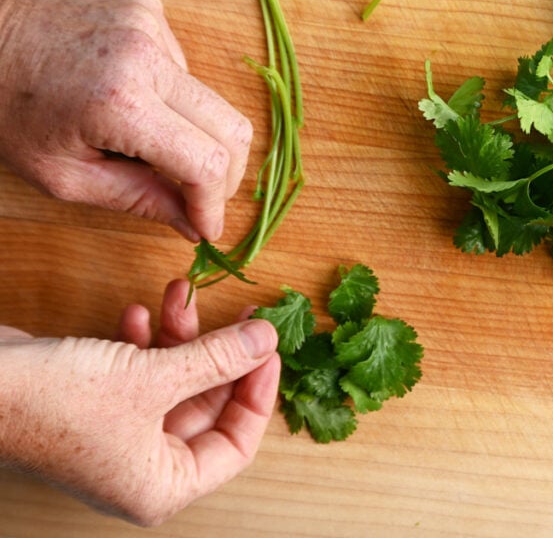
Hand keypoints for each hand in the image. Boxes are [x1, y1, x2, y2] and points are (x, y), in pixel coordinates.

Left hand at [0, 0, 252, 241]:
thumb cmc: (6, 111)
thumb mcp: (63, 176)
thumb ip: (138, 200)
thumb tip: (194, 225)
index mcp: (118, 103)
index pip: (205, 162)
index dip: (213, 203)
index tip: (207, 227)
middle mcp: (144, 56)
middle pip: (231, 127)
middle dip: (224, 175)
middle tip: (200, 198)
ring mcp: (150, 25)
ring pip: (211, 100)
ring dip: (192, 132)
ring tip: (143, 139)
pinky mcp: (149, 8)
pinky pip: (185, 68)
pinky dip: (171, 96)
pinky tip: (131, 97)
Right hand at [0, 280, 280, 525]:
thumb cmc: (52, 401)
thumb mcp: (152, 377)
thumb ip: (217, 359)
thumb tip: (267, 339)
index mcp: (162, 485)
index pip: (237, 445)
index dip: (258, 393)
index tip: (270, 348)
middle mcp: (142, 469)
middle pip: (207, 408)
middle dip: (220, 354)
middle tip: (240, 311)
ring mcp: (117, 438)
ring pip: (174, 384)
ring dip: (181, 338)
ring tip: (180, 296)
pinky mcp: (95, 408)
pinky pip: (139, 375)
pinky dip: (145, 344)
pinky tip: (141, 313)